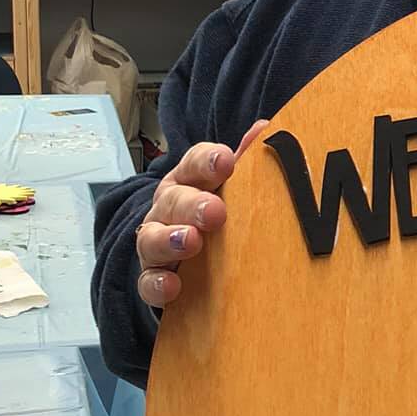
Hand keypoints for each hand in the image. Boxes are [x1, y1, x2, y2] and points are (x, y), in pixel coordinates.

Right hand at [135, 120, 269, 309]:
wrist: (188, 261)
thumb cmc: (212, 212)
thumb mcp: (230, 186)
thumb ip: (248, 160)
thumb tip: (267, 129)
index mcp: (189, 180)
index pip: (194, 163)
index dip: (208, 161)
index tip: (227, 161)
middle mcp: (168, 208)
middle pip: (174, 200)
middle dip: (192, 204)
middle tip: (215, 211)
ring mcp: (156, 243)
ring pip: (152, 238)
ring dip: (169, 239)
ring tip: (190, 241)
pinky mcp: (153, 278)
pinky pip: (148, 281)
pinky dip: (158, 284)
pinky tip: (173, 286)